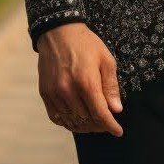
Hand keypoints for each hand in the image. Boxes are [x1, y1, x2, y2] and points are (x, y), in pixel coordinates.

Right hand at [37, 21, 123, 135]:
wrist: (58, 32)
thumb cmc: (86, 44)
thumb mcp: (106, 59)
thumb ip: (111, 86)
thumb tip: (116, 109)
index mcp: (86, 82)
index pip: (100, 114)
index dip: (110, 126)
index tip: (118, 131)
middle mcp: (68, 90)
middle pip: (87, 120)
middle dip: (100, 125)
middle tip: (107, 123)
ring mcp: (54, 93)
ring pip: (72, 121)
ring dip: (85, 126)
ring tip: (94, 122)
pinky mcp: (45, 93)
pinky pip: (56, 117)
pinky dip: (68, 122)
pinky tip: (76, 119)